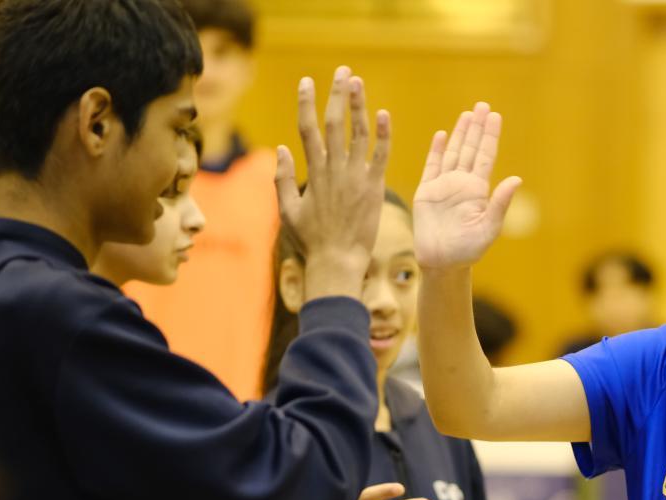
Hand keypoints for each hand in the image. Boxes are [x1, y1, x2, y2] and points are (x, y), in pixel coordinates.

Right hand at [274, 66, 389, 296]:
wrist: (337, 262)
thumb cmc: (310, 241)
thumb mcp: (288, 210)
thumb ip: (283, 178)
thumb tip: (281, 148)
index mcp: (313, 173)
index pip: (307, 128)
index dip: (307, 103)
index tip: (307, 81)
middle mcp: (334, 170)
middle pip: (335, 122)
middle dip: (337, 94)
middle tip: (342, 71)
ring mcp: (355, 177)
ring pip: (358, 133)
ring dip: (358, 105)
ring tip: (358, 82)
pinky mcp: (374, 188)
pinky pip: (380, 155)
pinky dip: (383, 134)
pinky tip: (384, 114)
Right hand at [413, 102, 521, 270]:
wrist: (442, 263)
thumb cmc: (468, 250)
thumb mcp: (488, 228)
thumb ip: (500, 204)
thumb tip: (516, 179)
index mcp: (478, 190)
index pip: (485, 156)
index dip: (490, 136)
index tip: (495, 116)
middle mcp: (462, 184)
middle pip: (470, 149)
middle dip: (477, 127)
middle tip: (483, 105)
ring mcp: (444, 186)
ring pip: (452, 152)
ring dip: (459, 133)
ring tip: (467, 114)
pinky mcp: (426, 192)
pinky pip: (431, 166)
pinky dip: (435, 150)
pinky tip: (441, 135)